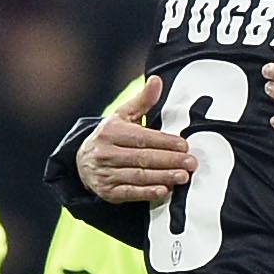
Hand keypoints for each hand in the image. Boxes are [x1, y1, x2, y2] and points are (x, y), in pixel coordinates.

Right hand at [75, 76, 196, 203]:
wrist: (83, 163)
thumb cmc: (111, 137)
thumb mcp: (122, 117)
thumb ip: (142, 101)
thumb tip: (157, 81)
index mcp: (111, 132)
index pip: (142, 137)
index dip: (164, 142)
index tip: (184, 145)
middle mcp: (106, 152)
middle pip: (142, 157)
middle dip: (169, 160)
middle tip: (191, 163)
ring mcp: (106, 173)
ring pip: (138, 175)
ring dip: (163, 177)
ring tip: (183, 177)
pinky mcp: (108, 192)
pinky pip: (130, 192)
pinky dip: (147, 192)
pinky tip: (164, 190)